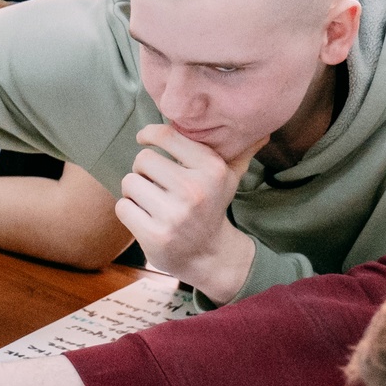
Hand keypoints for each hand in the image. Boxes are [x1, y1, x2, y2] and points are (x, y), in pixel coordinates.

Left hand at [114, 124, 257, 301]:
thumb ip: (239, 151)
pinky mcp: (155, 235)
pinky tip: (145, 218)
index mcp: (212, 168)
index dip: (149, 134)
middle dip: (144, 170)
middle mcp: (194, 190)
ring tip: (152, 201)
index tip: (144, 138)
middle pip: (142, 159)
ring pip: (129, 182)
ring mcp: (174, 215)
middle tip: (157, 184)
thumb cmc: (211, 207)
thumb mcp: (229, 178)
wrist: (208, 255)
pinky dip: (129, 211)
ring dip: (135, 192)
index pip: (166, 135)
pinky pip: (122, 207)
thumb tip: (263, 130)